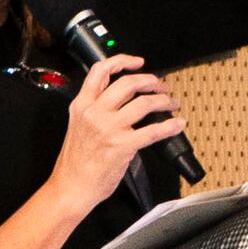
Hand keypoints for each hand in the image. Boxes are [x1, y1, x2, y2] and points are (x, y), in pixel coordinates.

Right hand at [53, 52, 188, 208]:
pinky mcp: (122, 145)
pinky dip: (170, 126)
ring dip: (163, 101)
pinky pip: (153, 130)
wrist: (71, 187)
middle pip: (128, 83)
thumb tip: (122, 101)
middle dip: (151, 81)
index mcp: (82, 105)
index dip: (122, 61)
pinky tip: (177, 125)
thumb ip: (95, 110)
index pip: (101, 71)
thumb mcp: (78, 126)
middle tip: (162, 87)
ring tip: (171, 104)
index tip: (138, 62)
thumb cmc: (76, 163)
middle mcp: (94, 112)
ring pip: (144, 103)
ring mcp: (108, 128)